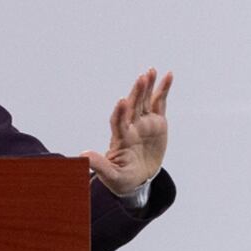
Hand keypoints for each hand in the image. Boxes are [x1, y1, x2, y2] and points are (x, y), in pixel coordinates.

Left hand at [82, 68, 172, 195]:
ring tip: (151, 71)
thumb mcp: (111, 175)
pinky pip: (160, 103)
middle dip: (137, 93)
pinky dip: (163, 90)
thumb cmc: (120, 178)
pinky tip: (168, 76)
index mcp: (120, 139)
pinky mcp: (156, 123)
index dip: (120, 113)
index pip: (118, 123)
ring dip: (148, 87)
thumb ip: (99, 165)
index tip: (122, 102)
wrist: (135, 179)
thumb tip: (83, 155)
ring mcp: (143, 123)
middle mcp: (131, 127)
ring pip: (145, 101)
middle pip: (133, 107)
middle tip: (141, 78)